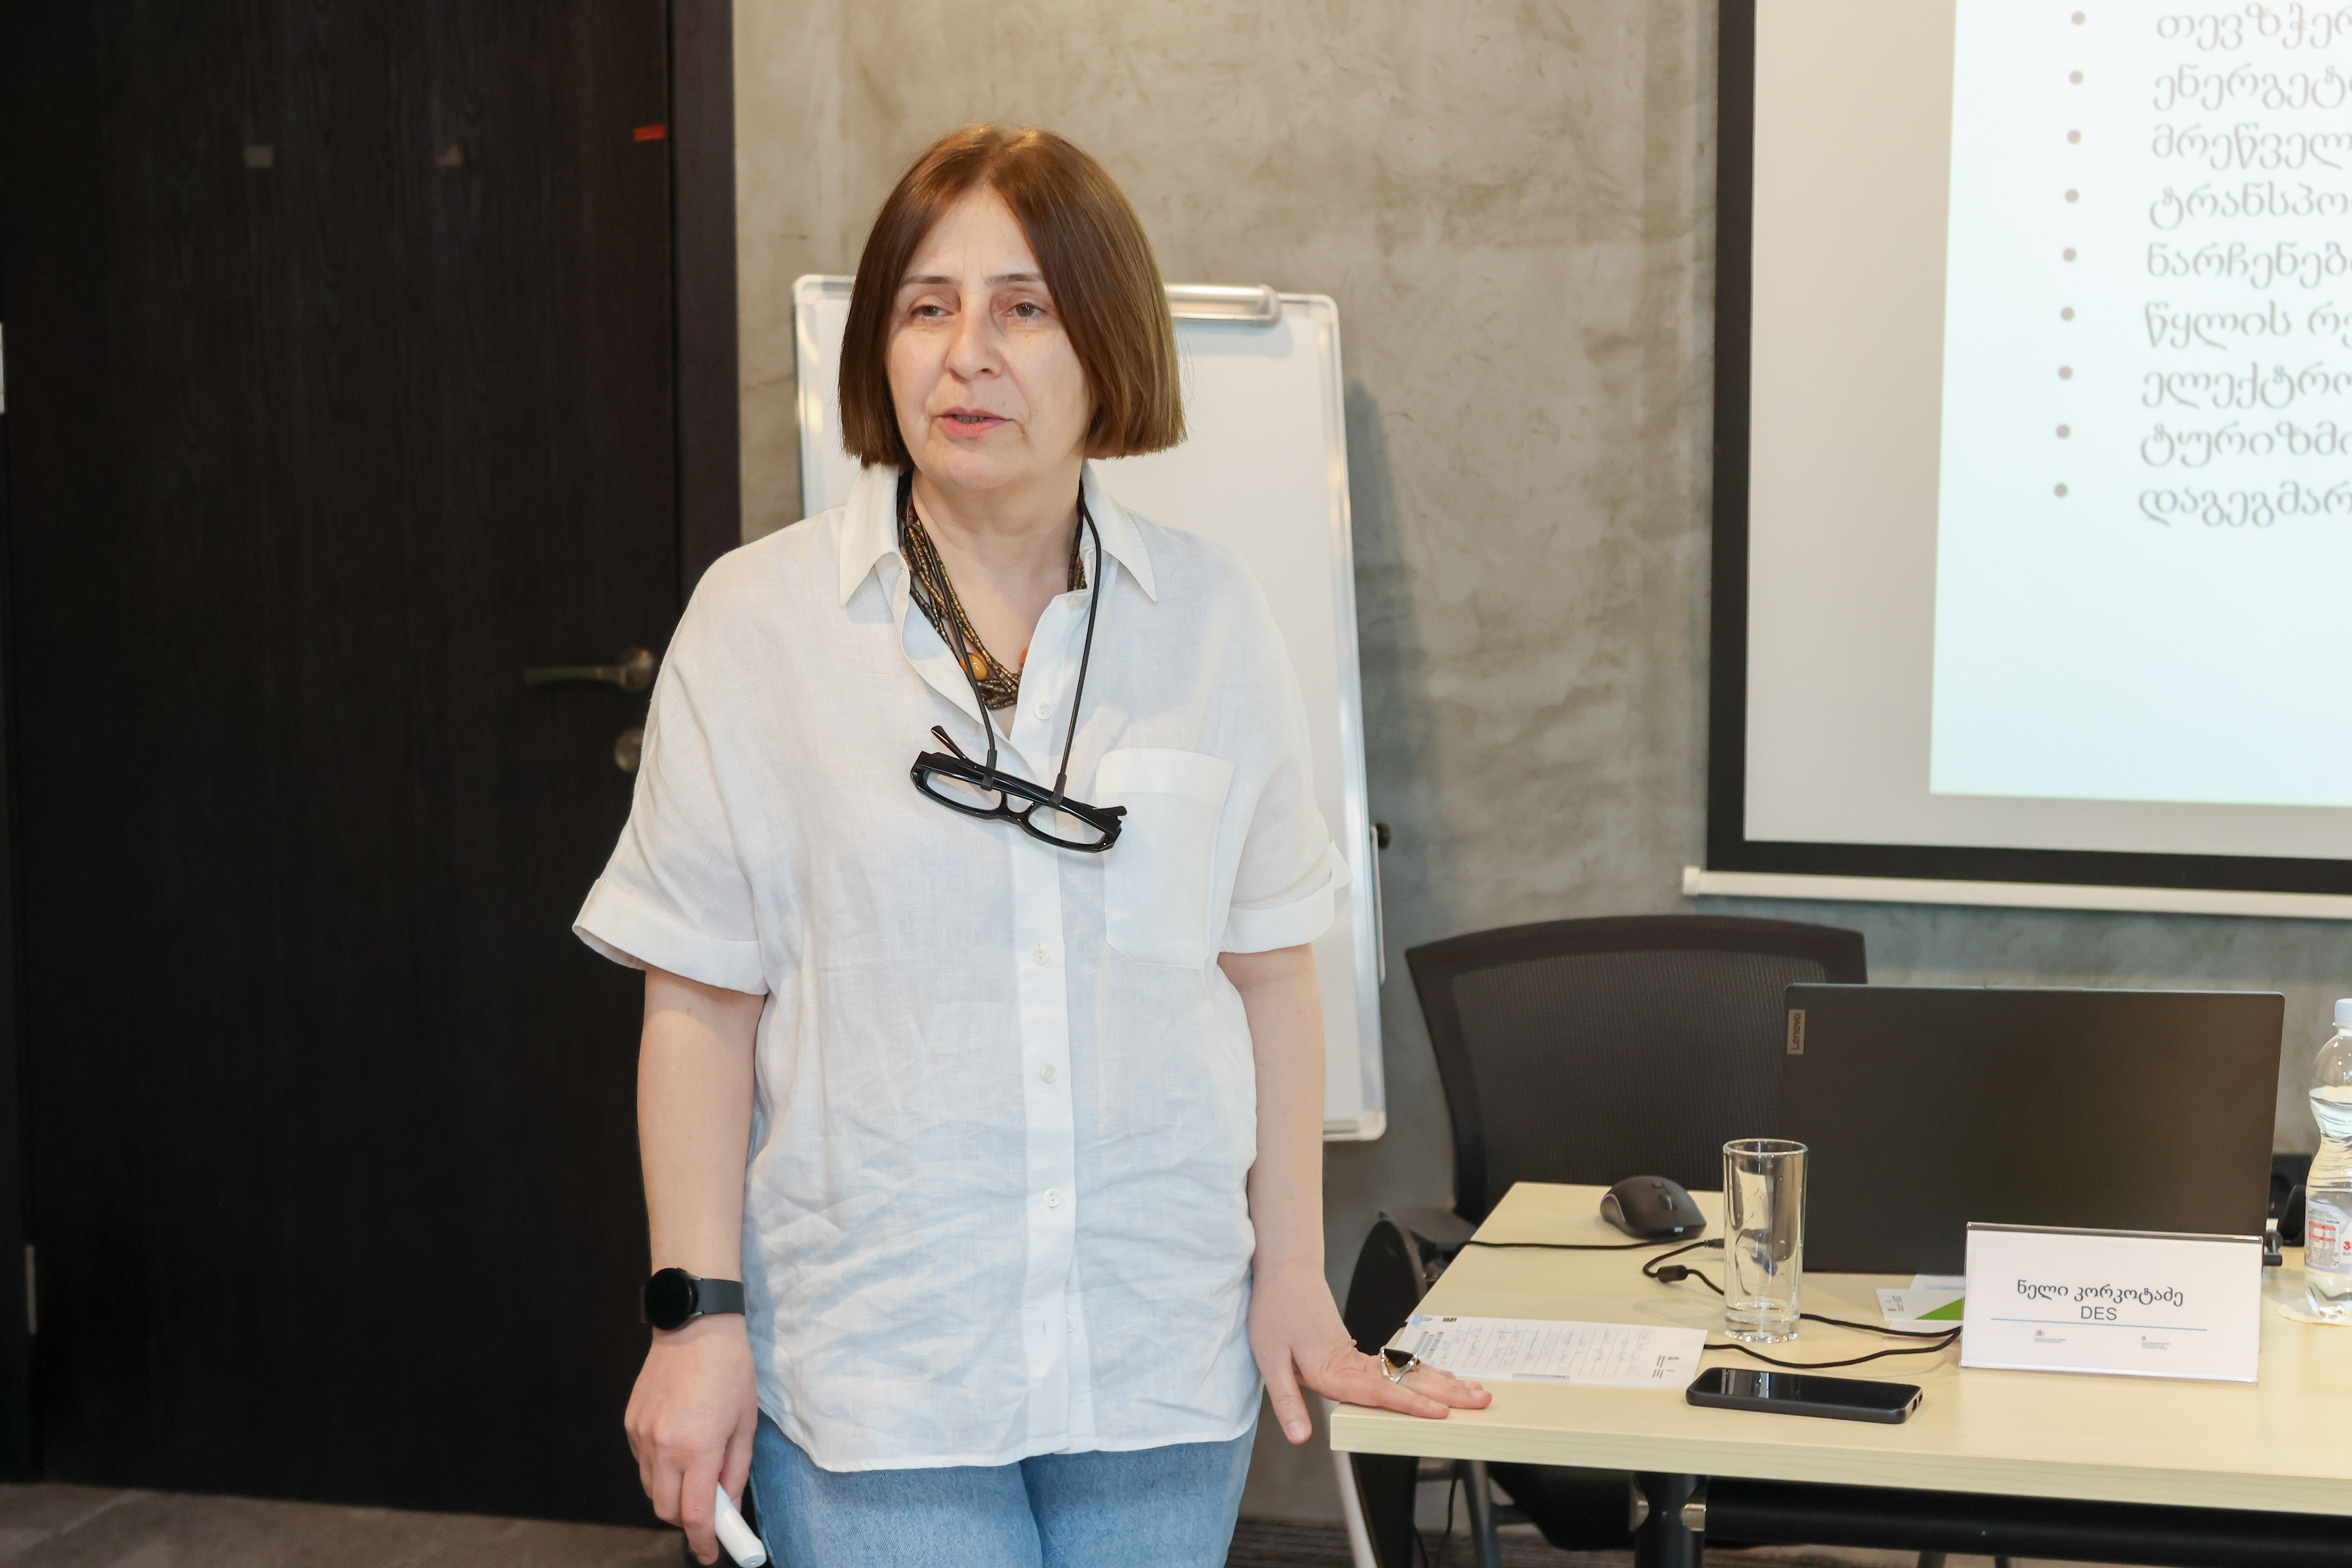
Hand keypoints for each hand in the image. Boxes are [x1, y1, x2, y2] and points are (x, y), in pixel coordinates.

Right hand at [624, 1313, 759, 1564]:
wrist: (696, 1324)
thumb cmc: (730, 1369)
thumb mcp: (746, 1422)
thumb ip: (736, 1470)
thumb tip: (729, 1506)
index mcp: (698, 1448)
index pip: (695, 1514)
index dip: (703, 1541)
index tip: (711, 1553)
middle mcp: (664, 1446)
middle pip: (666, 1509)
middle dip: (687, 1519)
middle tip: (710, 1509)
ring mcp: (642, 1435)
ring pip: (651, 1488)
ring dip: (672, 1493)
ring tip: (696, 1468)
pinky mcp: (630, 1423)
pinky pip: (642, 1462)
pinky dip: (660, 1468)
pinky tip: (679, 1445)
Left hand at [1247, 1261, 1490, 1443]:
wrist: (1284, 1274)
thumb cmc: (1274, 1314)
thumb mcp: (1270, 1362)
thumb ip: (1286, 1402)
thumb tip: (1300, 1437)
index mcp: (1334, 1369)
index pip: (1380, 1391)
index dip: (1411, 1404)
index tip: (1441, 1413)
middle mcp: (1353, 1363)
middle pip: (1406, 1381)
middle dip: (1446, 1394)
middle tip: (1481, 1401)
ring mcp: (1359, 1355)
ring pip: (1407, 1372)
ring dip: (1442, 1383)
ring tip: (1475, 1392)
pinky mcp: (1357, 1351)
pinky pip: (1397, 1365)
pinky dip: (1423, 1373)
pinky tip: (1442, 1378)